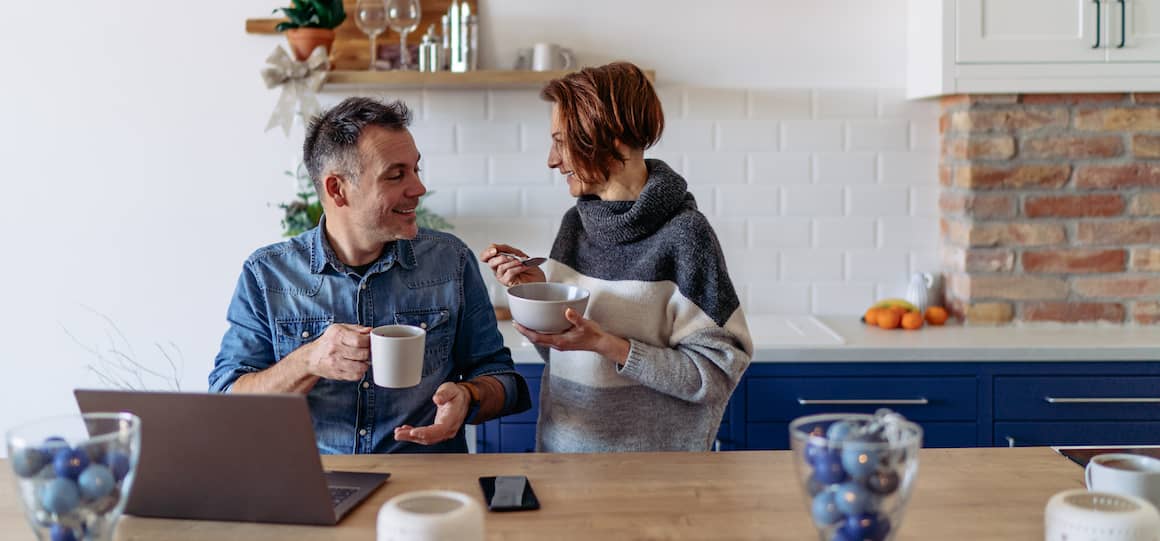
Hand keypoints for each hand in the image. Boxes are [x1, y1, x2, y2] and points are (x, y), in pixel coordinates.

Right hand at [299, 323, 371, 380]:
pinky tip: (357, 366)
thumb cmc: (328, 341)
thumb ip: (356, 329)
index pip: (359, 340)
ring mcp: (336, 363)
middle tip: (368, 351)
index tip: (370, 341)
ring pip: (361, 367)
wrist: (311, 358)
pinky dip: (360, 372)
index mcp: (337, 335)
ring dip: (365, 363)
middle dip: (369, 352)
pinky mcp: (338, 374)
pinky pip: (356, 376)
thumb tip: (370, 330)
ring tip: (362, 359)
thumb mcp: (339, 329)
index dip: (369, 341)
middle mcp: (335, 349)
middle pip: (362, 354)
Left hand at [394, 382, 470, 444]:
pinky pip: (426, 436)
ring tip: (398, 433)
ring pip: (427, 439)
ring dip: (411, 437)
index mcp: (453, 418)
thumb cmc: (455, 394)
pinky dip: (414, 436)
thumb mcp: (451, 389)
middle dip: (413, 436)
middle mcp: (449, 428)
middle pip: (430, 437)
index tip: (413, 432)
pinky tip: (405, 431)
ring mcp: (444, 432)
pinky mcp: (438, 432)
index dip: (426, 432)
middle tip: (399, 434)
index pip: (440, 429)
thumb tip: (437, 399)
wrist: (462, 400)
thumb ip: (444, 394)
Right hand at [480, 243, 544, 286]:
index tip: (494, 250)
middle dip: (501, 257)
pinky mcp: (507, 283)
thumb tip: (495, 247)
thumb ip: (505, 249)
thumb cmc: (528, 267)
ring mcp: (502, 276)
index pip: (485, 256)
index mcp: (498, 260)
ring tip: (520, 262)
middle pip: (490, 262)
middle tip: (510, 256)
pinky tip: (522, 267)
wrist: (538, 278)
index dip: (487, 253)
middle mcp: (498, 268)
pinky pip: (508, 273)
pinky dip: (517, 268)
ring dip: (512, 262)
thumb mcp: (517, 253)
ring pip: (500, 267)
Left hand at [514, 308, 630, 364]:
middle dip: (524, 331)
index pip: (537, 338)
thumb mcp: (585, 325)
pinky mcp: (562, 341)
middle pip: (535, 339)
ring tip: (523, 323)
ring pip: (540, 339)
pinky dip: (539, 332)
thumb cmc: (593, 335)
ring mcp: (559, 343)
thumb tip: (568, 311)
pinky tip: (539, 325)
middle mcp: (557, 344)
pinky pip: (546, 337)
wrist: (600, 343)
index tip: (516, 324)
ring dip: (530, 332)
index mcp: (559, 341)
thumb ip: (576, 318)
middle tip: (515, 322)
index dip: (525, 331)